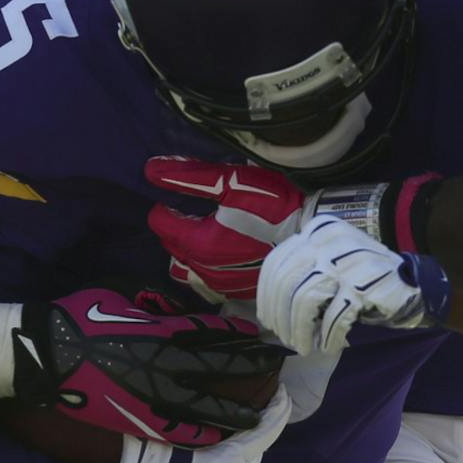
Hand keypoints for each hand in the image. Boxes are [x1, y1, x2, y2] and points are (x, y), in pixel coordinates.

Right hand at [0, 288, 284, 447]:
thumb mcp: (121, 294)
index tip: (262, 339)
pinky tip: (220, 437)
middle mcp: (164, 363)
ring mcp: (152, 395)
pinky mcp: (136, 419)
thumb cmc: (80, 315)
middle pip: (220, 367)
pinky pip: (177, 430)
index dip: (240, 337)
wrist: (45, 353)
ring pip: (205, 404)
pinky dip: (201, 433)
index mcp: (161, 330)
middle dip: (252, 368)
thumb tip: (175, 310)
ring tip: (260, 414)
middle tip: (277, 369)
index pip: (212, 334)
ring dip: (235, 409)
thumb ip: (154, 304)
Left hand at [144, 157, 313, 304]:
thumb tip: (151, 170)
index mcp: (198, 242)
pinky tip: (220, 254)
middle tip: (188, 211)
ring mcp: (221, 284)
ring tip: (202, 234)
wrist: (312, 237)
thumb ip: (190, 176)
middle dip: (173, 228)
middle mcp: (204, 268)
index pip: (160, 224)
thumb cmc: (272, 206)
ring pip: (187, 269)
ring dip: (186, 251)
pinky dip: (205, 267)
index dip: (164, 207)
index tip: (175, 197)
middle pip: (171, 247)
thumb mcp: (232, 181)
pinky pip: (208, 282)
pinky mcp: (238, 292)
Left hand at [255, 214, 450, 357]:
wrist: (414, 282)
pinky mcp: (367, 284)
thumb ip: (302, 271)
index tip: (267, 319)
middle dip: (281, 316)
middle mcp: (331, 240)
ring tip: (304, 345)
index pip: (278, 262)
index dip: (266, 295)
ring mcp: (350, 261)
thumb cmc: (363, 277)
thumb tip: (269, 307)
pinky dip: (329, 335)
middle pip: (288, 282)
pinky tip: (329, 345)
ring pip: (306, 299)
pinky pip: (336, 315)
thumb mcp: (330, 261)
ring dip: (300, 330)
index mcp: (319, 230)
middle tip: (285, 338)